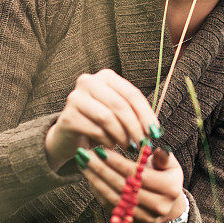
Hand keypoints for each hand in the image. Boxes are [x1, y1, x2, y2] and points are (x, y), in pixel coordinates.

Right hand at [44, 69, 159, 172]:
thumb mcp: (120, 114)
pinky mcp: (67, 117)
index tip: (156, 132)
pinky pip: (94, 130)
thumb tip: (155, 131)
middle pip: (119, 105)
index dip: (146, 114)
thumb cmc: (101, 123)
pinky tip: (110, 146)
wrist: (70, 135)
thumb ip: (136, 116)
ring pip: (107, 118)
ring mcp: (75, 98)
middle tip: (143, 143)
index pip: (132, 94)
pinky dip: (107, 141)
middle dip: (135, 127)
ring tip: (128, 146)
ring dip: (122, 135)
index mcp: (106, 76)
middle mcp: (88, 81)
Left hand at [78, 146, 186, 222]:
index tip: (102, 151)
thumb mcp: (170, 166)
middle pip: (124, 186)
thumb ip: (163, 157)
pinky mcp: (132, 222)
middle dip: (102, 169)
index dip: (118, 163)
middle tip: (86, 155)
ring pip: (115, 197)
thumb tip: (152, 147)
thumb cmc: (166, 179)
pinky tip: (89, 178)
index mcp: (170, 188)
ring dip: (96, 180)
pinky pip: (111, 206)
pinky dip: (98, 192)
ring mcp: (145, 216)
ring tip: (84, 164)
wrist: (169, 207)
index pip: (139, 174)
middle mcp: (159, 205)